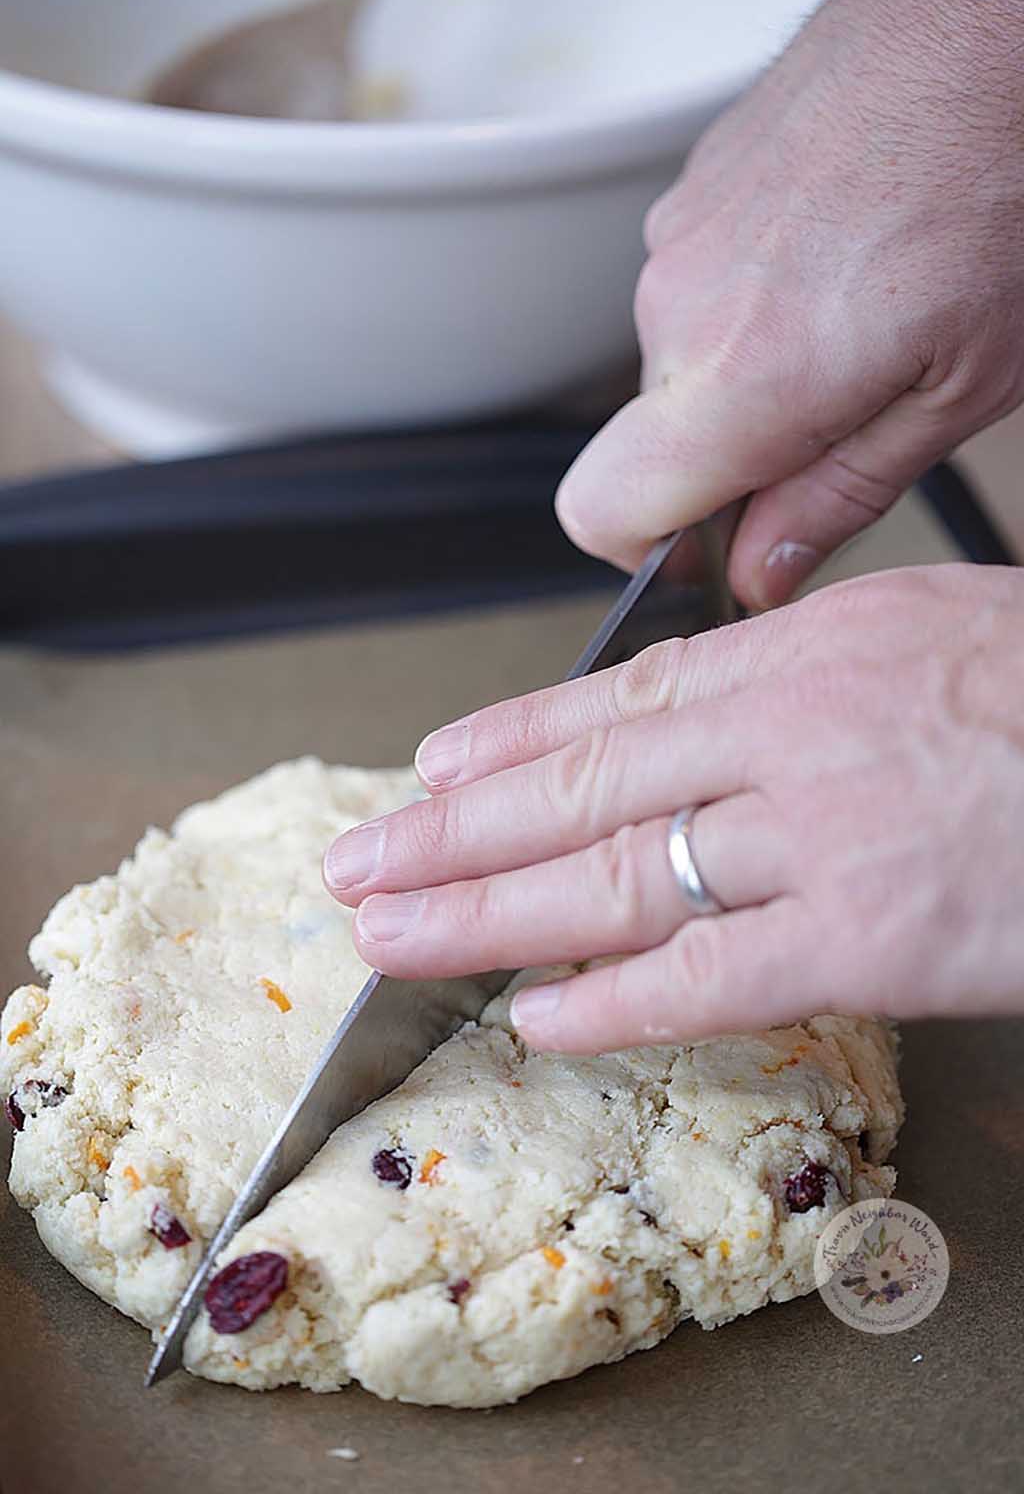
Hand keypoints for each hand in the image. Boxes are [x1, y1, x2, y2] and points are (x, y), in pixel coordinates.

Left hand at [323, 565, 1023, 1053]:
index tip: (428, 771)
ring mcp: (826, 834)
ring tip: (395, 935)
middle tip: (361, 863)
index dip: (506, 741)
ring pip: (616, 877)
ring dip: (487, 912)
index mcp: (807, 647)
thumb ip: (812, 671)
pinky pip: (714, 974)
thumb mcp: (929, 633)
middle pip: (582, 788)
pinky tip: (534, 1013)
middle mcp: (793, 730)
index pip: (616, 701)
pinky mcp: (877, 936)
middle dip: (452, 831)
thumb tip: (712, 712)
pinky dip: (615, 999)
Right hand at [555, 0, 1023, 606]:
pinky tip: (836, 260)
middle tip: (840, 415)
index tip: (717, 549)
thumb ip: (837, 496)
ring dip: (747, 368)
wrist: (993, 20)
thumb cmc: (1002, 186)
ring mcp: (678, 238)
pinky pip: (696, 283)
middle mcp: (681, 308)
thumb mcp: (956, 391)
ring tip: (853, 317)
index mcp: (741, 379)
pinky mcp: (692, 189)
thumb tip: (760, 572)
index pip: (598, 512)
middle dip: (730, 453)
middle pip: (653, 439)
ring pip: (678, 359)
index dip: (652, 551)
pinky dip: (752, 296)